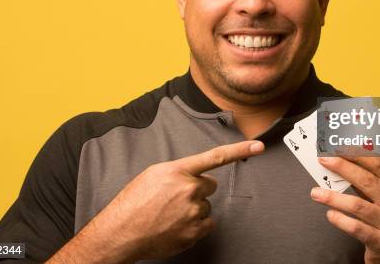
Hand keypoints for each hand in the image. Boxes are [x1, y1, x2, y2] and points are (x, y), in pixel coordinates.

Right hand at [51, 140, 264, 262]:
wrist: (121, 232)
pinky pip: (206, 224)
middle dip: (197, 190)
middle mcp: (189, 189)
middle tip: (175, 198)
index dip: (240, 150)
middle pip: (210, 186)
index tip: (259, 146)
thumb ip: (179, 171)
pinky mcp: (194, 232)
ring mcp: (193, 212)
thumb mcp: (154, 174)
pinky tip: (176, 225)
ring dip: (194, 208)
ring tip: (170, 213)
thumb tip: (195, 176)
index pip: (216, 157)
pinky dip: (195, 225)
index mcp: (178, 171)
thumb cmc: (133, 202)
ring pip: (206, 206)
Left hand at [311, 156, 379, 263]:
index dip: (359, 154)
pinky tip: (329, 214)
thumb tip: (346, 164)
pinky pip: (355, 228)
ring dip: (332, 197)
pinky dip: (339, 219)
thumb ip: (375, 184)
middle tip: (324, 161)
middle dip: (342, 168)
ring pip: (357, 205)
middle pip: (368, 181)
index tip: (340, 146)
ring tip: (315, 192)